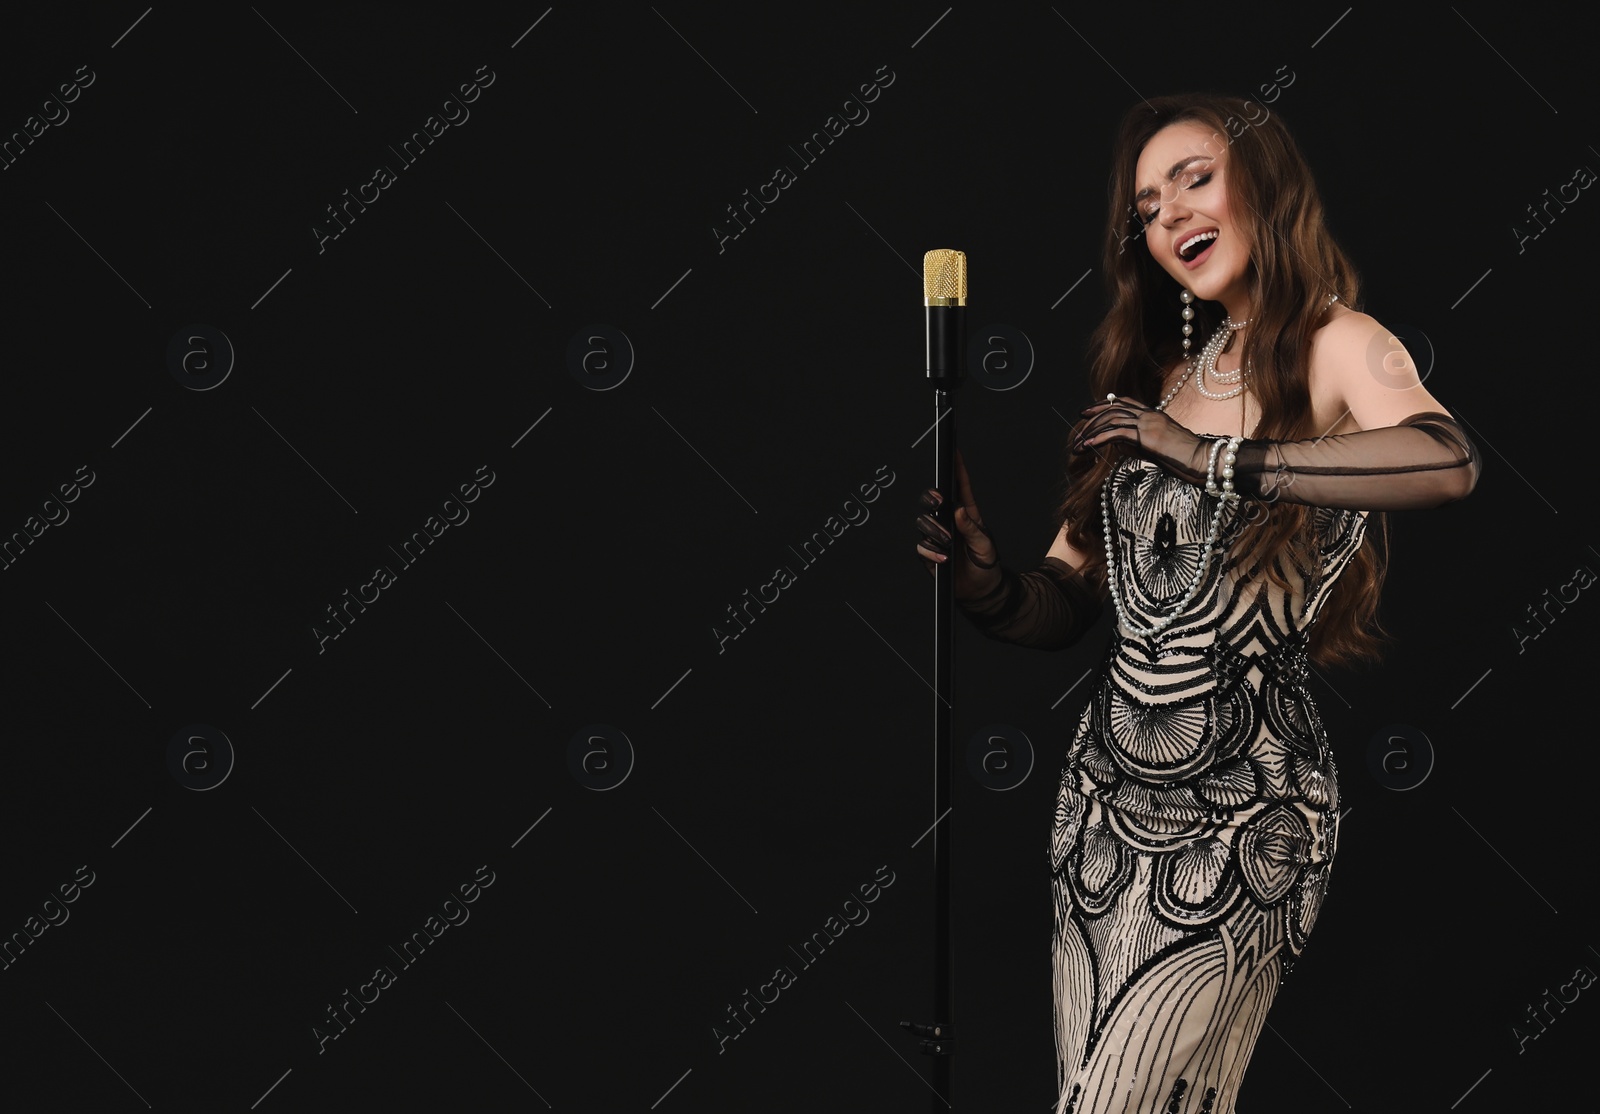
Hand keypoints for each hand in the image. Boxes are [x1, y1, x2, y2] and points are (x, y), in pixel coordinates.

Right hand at [914, 447, 999, 597]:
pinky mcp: (930, 554)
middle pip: (932, 501)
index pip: (960, 488)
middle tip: (938, 503)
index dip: (957, 469)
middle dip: (931, 498)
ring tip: (948, 544)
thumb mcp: (985, 544)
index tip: (954, 452)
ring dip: (934, 532)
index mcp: (966, 514)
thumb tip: (958, 511)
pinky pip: (922, 547)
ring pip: (924, 524)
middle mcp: (948, 522)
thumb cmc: (986, 564)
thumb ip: (971, 527)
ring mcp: (937, 537)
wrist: (980, 591)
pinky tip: (943, 559)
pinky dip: (931, 553)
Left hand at [1073, 394, 1212, 485]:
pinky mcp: (1147, 435)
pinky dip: (1098, 439)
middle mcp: (1149, 414)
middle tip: (1077, 428)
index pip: (1123, 402)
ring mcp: (1148, 423)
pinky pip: (1116, 434)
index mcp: (1153, 414)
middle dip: (1092, 418)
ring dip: (1091, 432)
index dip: (1103, 405)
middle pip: (1113, 409)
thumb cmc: (1185, 459)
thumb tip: (1117, 445)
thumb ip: (1137, 443)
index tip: (1087, 412)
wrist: (1203, 461)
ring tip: (1077, 444)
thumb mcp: (1157, 448)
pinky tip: (1087, 446)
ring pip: (1112, 419)